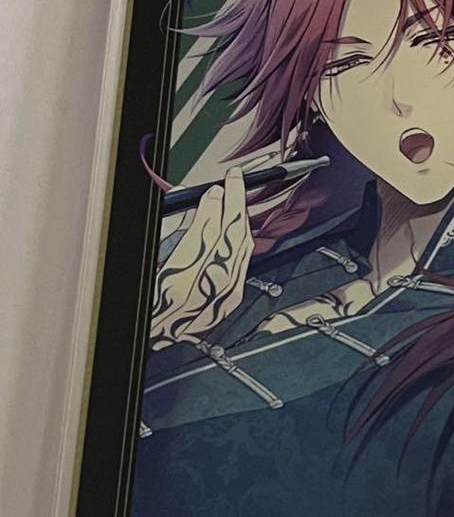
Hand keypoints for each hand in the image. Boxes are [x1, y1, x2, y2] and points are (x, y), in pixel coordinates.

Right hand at [150, 167, 252, 348]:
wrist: (155, 336)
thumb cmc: (148, 301)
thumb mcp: (154, 263)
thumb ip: (177, 233)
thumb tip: (194, 200)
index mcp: (177, 285)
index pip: (204, 236)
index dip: (212, 208)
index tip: (214, 189)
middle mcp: (204, 296)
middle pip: (230, 239)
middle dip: (234, 204)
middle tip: (234, 181)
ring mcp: (221, 300)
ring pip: (241, 251)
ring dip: (239, 219)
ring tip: (236, 197)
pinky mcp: (230, 301)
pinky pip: (242, 264)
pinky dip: (239, 241)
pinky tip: (237, 227)